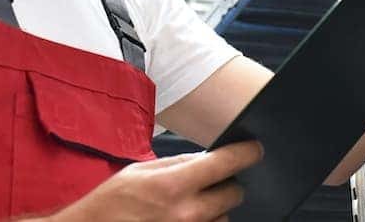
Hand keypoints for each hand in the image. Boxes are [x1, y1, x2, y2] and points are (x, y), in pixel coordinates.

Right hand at [46, 141, 262, 221]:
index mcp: (174, 186)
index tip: (255, 150)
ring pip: (224, 217)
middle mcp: (187, 214)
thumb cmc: (110, 204)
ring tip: (185, 207)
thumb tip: (209, 157)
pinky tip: (183, 218)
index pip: (228, 163)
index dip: (246, 153)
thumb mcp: (140, 171)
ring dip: (214, 210)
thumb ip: (178, 163)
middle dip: (225, 185)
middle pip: (235, 194)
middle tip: (208, 183)